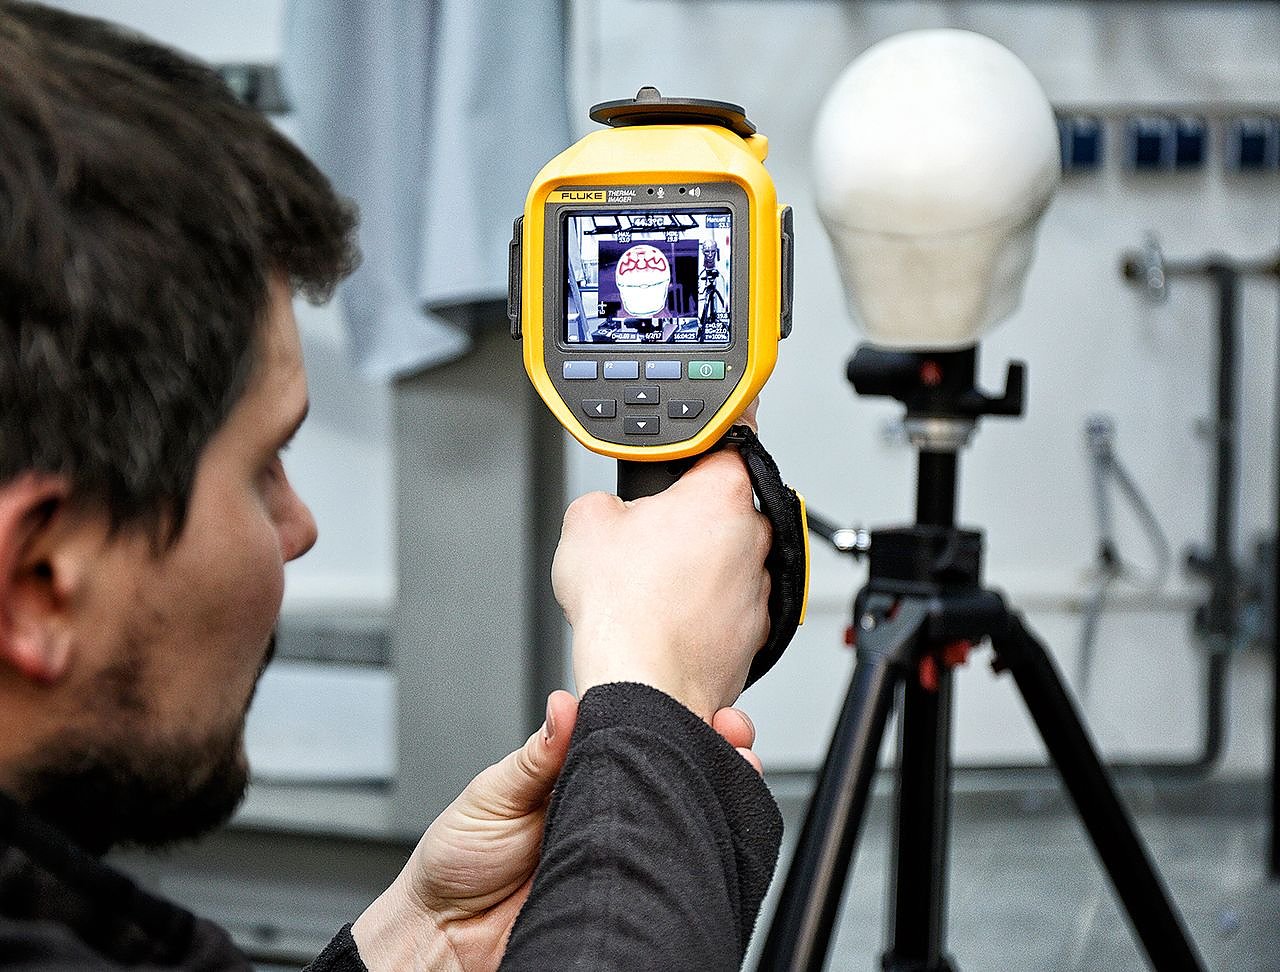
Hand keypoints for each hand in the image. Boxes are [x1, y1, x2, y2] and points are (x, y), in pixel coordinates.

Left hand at [350, 693, 763, 971]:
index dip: (674, 720)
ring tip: (736, 767)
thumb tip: (564, 704)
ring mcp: (622, 849)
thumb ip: (536, 755)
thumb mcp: (493, 795)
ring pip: (682, 817)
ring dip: (716, 792)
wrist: (443, 937)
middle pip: (673, 774)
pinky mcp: (629, 892)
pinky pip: (670, 869)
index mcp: (578, 775)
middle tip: (734, 735)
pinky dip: (698, 850)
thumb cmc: (458, 861)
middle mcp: (609, 810)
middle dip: (714, 750)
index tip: (703, 707)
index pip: (637, 739)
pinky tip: (708, 828)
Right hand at [553, 404, 770, 721]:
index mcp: (722, 494)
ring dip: (700, 568)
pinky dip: (705, 611)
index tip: (705, 439)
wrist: (642, 685)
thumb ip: (606, 499)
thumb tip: (610, 510)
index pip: (728, 443)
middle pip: (725, 508)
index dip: (706, 442)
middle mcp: (754, 537)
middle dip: (690, 518)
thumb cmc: (624, 611)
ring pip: (729, 561)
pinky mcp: (758, 633)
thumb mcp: (585, 522)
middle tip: (649, 538)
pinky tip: (668, 621)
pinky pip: (730, 606)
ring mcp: (760, 588)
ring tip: (654, 589)